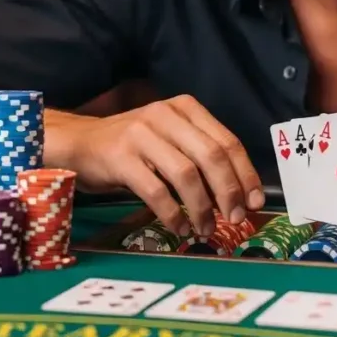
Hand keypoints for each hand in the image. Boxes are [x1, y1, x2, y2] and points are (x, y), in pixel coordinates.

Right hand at [60, 95, 265, 236]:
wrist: (81, 142)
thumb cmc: (133, 145)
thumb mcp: (170, 139)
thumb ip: (200, 156)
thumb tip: (239, 195)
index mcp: (184, 108)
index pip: (227, 141)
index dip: (246, 174)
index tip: (255, 202)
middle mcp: (165, 115)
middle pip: (211, 157)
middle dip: (229, 192)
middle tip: (235, 219)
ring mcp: (141, 134)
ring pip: (186, 175)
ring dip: (202, 208)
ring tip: (205, 228)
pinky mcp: (121, 157)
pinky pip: (156, 192)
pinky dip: (172, 215)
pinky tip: (178, 228)